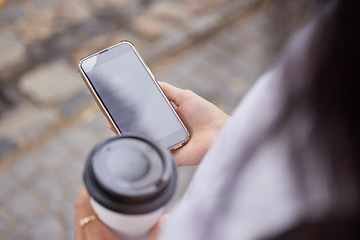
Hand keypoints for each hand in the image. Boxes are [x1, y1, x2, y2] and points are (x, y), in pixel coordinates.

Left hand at [74, 187, 163, 239]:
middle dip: (88, 199)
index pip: (83, 209)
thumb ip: (157, 235)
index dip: (85, 191)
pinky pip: (81, 236)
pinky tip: (99, 226)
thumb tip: (166, 217)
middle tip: (102, 188)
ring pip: (79, 227)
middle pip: (79, 215)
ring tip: (101, 204)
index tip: (93, 179)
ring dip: (87, 213)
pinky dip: (87, 226)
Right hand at [106, 82, 229, 165]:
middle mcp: (167, 132)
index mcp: (170, 118)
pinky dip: (143, 146)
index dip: (133, 112)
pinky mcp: (170, 156)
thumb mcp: (185, 97)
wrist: (220, 133)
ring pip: (145, 140)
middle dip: (126, 124)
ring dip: (130, 135)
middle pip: (143, 128)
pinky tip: (130, 140)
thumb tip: (153, 82)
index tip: (119, 107)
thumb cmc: (207, 114)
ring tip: (114, 127)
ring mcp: (168, 144)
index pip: (147, 115)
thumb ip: (168, 91)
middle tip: (110, 119)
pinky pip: (154, 151)